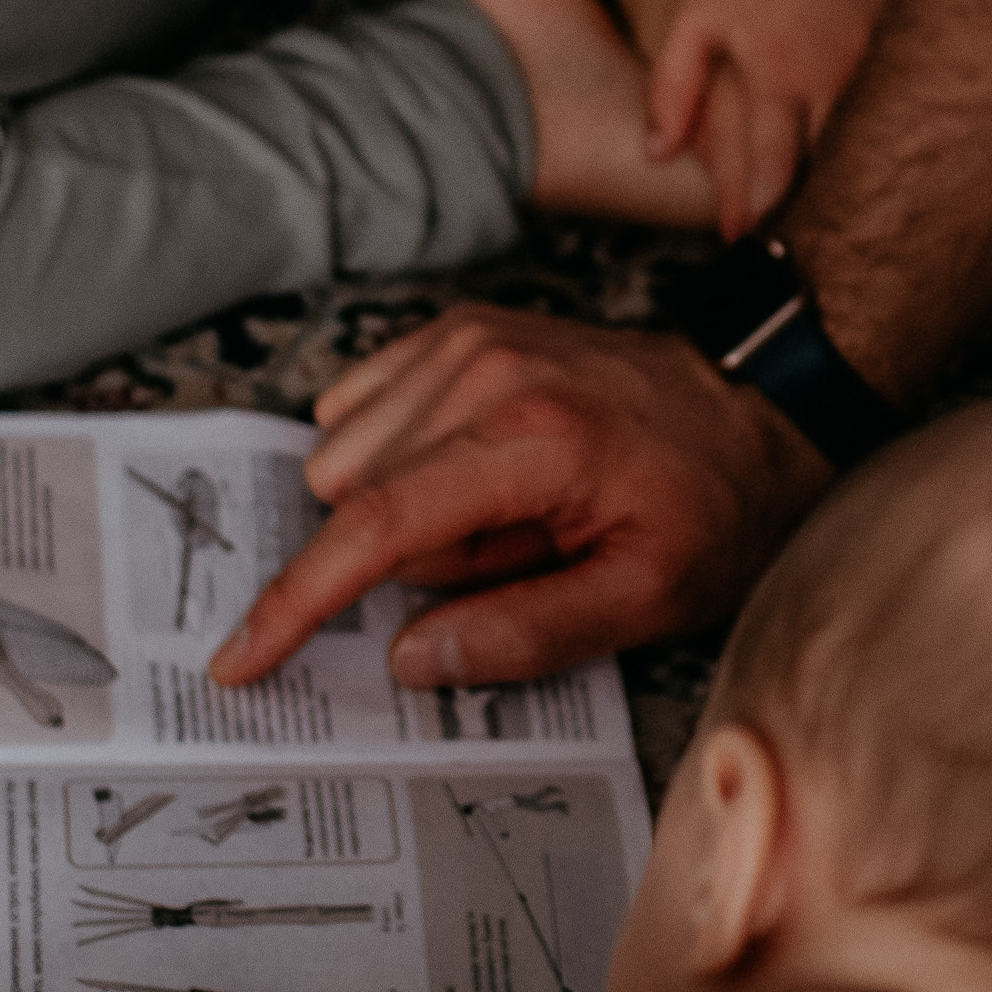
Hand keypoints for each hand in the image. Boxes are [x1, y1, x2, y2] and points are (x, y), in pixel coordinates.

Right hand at [211, 305, 829, 686]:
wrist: (754, 404)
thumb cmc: (711, 503)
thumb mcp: (647, 597)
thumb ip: (524, 634)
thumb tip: (410, 659)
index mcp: (530, 438)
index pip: (377, 525)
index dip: (298, 602)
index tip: (237, 663)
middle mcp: (483, 368)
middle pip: (355, 494)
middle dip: (411, 552)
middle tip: (513, 554)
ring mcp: (466, 337)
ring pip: (348, 453)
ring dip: (408, 501)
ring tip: (509, 509)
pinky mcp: (457, 328)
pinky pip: (361, 407)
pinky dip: (400, 453)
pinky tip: (477, 467)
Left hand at [640, 0, 909, 238]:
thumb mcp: (697, 15)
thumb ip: (674, 87)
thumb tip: (656, 155)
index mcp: (779, 78)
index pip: (771, 173)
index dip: (756, 216)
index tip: (742, 244)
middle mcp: (835, 81)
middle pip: (825, 173)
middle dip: (808, 213)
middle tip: (792, 250)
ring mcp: (881, 67)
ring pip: (868, 148)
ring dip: (850, 182)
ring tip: (836, 220)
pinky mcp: (909, 50)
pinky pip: (899, 111)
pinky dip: (885, 139)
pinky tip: (876, 163)